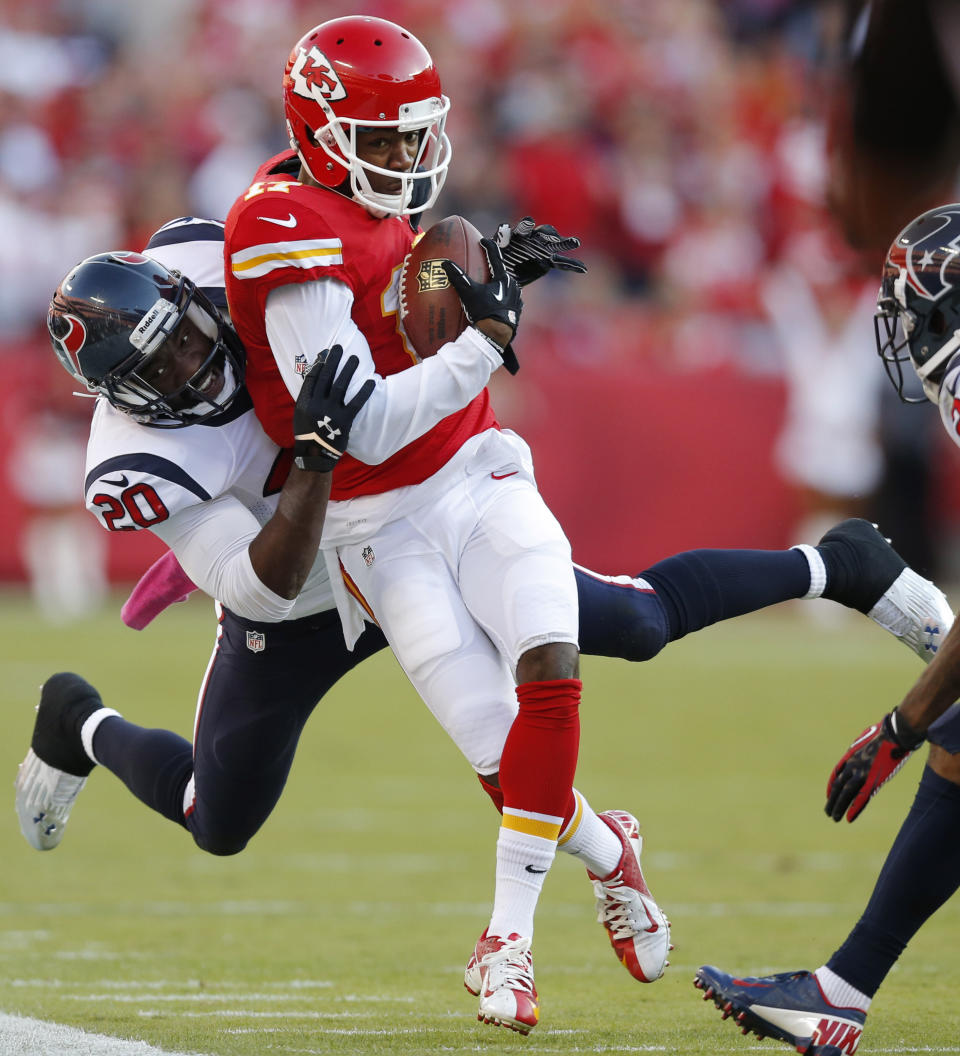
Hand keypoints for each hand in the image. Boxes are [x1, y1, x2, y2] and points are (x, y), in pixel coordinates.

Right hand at [293, 345, 374, 471]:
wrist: (314, 455)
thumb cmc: (308, 433)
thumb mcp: (301, 414)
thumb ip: (308, 398)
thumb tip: (317, 379)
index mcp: (304, 402)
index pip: (312, 377)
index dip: (320, 363)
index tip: (326, 353)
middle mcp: (316, 405)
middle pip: (326, 377)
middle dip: (333, 360)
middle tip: (339, 347)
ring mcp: (330, 413)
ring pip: (341, 386)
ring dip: (348, 370)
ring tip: (354, 358)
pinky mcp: (344, 421)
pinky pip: (356, 403)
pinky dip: (364, 392)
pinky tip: (371, 382)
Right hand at [441, 238, 522, 373]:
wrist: (497, 334)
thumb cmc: (484, 312)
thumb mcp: (469, 293)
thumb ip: (458, 277)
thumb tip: (445, 263)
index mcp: (503, 278)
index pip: (495, 256)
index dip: (488, 247)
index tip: (483, 241)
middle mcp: (513, 286)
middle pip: (502, 271)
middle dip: (494, 267)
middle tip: (486, 264)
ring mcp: (517, 298)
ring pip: (507, 285)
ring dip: (499, 282)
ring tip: (491, 284)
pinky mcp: (517, 310)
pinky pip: (510, 298)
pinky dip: (502, 296)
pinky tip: (497, 301)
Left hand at [494, 216, 586, 286]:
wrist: (501, 275)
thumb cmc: (495, 260)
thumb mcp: (494, 253)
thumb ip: (496, 244)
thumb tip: (489, 236)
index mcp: (519, 234)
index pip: (524, 227)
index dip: (526, 226)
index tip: (527, 224)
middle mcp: (532, 239)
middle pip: (543, 232)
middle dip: (548, 233)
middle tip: (552, 235)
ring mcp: (542, 250)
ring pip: (556, 244)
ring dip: (565, 242)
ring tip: (575, 242)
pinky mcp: (548, 262)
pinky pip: (562, 263)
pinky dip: (572, 265)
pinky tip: (583, 269)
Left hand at [825, 709, 923, 821]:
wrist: (894, 734)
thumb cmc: (885, 735)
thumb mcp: (867, 740)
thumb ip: (862, 749)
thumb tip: (862, 750)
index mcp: (850, 756)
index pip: (836, 774)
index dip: (831, 786)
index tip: (829, 795)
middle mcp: (852, 766)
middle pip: (838, 786)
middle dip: (832, 799)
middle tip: (828, 811)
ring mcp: (862, 773)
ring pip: (846, 794)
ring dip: (839, 806)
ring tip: (834, 818)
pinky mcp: (873, 780)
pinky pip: (861, 797)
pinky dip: (854, 808)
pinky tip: (848, 818)